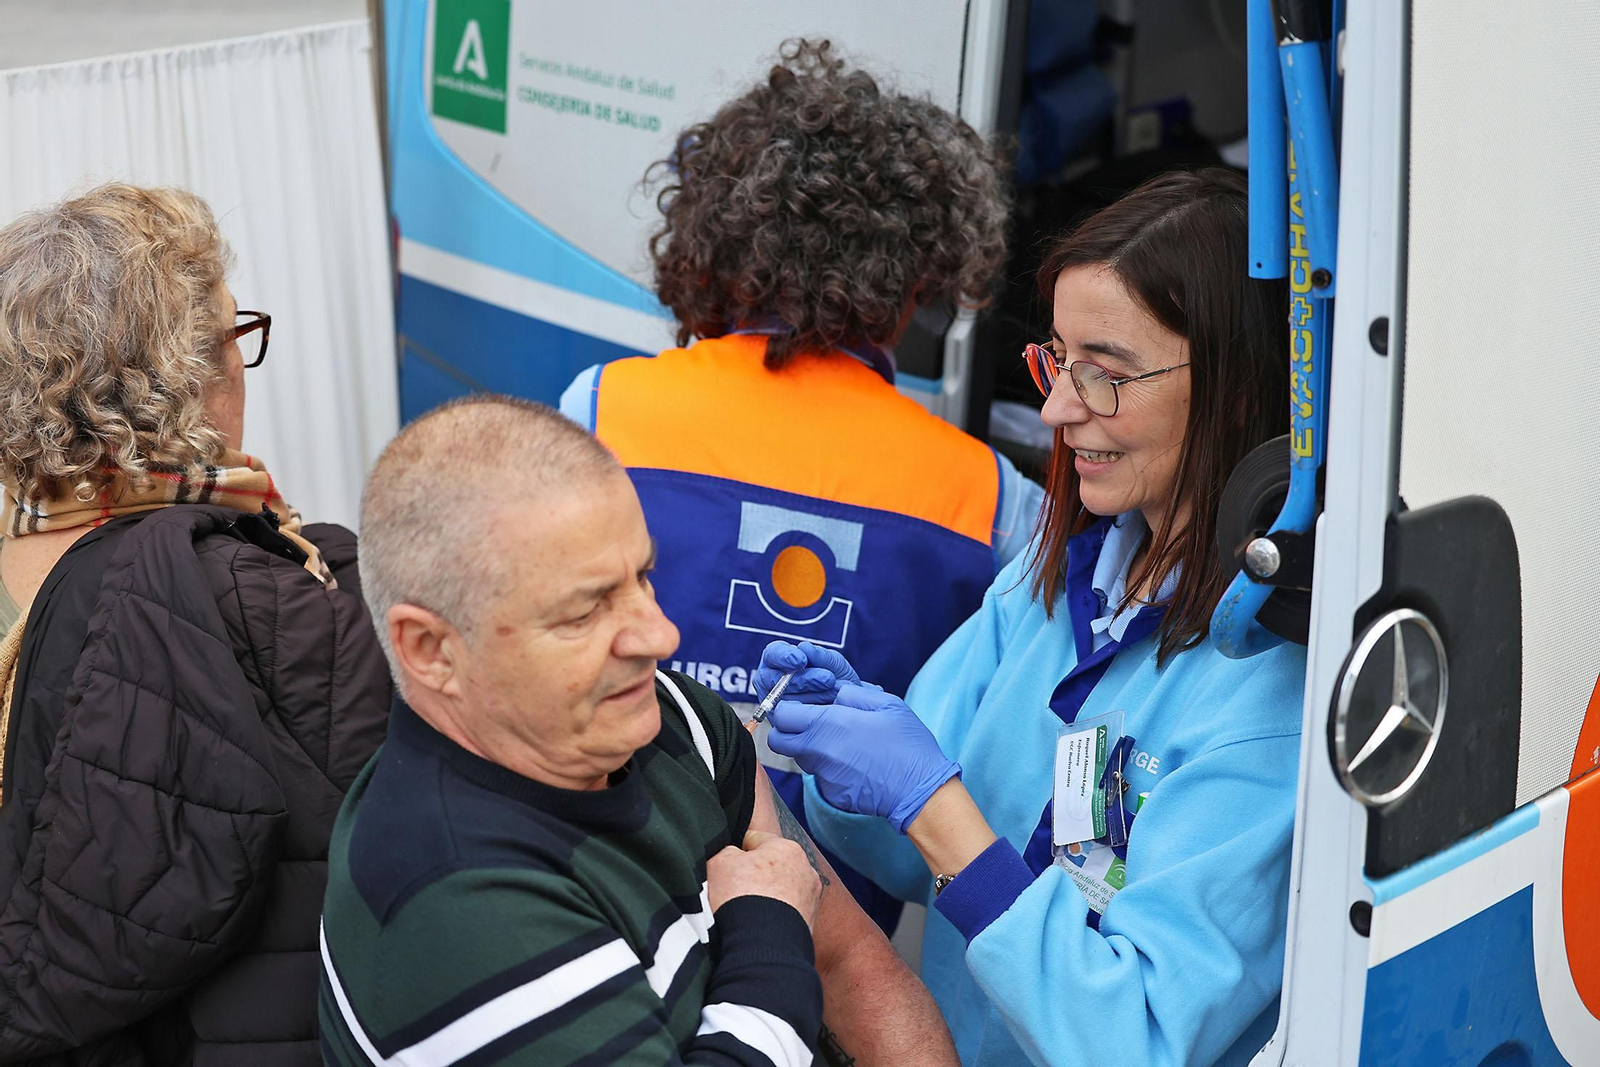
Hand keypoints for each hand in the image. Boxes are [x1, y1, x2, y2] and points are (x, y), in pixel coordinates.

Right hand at [707, 830, 822, 927]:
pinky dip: (774, 919)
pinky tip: (758, 927)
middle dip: (755, 877)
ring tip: (746, 914)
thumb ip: (726, 850)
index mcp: (787, 847)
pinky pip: (786, 914)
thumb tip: (733, 856)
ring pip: (780, 891)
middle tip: (733, 893)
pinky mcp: (811, 925)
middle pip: (771, 867)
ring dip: (766, 898)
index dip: (735, 853)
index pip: (755, 841)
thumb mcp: (720, 862)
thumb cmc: (740, 897)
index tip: (725, 869)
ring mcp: (811, 899)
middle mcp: (807, 869)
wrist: (761, 946)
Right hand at [754, 640, 880, 705]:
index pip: (773, 654)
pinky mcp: (780, 722)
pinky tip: (826, 707)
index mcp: (779, 658)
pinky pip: (789, 717)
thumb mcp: (833, 663)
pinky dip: (810, 712)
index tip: (801, 660)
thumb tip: (804, 647)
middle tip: (828, 679)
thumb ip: (820, 655)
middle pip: (776, 678)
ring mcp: (774, 702)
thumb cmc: (836, 680)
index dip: (785, 656)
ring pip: (784, 698)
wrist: (848, 705)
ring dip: (812, 695)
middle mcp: (771, 679)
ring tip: (834, 692)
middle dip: (805, 679)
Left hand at [765, 684, 960, 833]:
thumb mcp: (885, 704)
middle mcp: (819, 752)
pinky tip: (854, 763)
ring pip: (799, 757)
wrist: (920, 791)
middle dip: (787, 730)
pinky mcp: (833, 794)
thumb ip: (852, 693)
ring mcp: (824, 776)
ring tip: (839, 741)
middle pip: (779, 740)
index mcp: (828, 724)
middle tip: (811, 723)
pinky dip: (830, 768)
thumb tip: (833, 692)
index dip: (787, 707)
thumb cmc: (907, 744)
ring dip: (809, 747)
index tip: (800, 705)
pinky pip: (820, 776)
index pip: (781, 715)